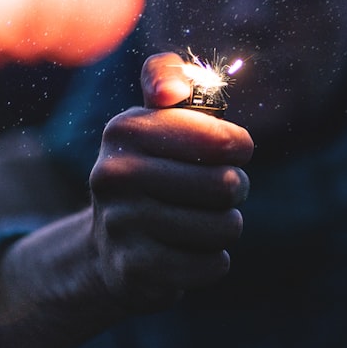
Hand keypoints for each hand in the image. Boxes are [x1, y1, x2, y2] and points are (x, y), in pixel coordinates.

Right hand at [88, 52, 253, 310]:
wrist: (108, 246)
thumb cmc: (151, 169)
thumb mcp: (155, 118)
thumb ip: (168, 78)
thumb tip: (172, 91)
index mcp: (125, 130)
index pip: (220, 139)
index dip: (238, 147)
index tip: (230, 151)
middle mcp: (115, 174)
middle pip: (225, 186)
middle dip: (233, 190)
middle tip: (218, 191)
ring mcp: (121, 224)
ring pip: (223, 227)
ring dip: (224, 226)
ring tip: (202, 221)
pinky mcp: (134, 270)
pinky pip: (211, 265)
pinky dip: (212, 260)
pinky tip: (189, 252)